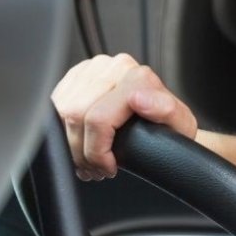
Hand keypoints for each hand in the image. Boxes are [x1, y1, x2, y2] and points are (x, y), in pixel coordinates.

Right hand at [51, 53, 197, 180]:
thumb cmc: (170, 129)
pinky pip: (55, 106)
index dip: (97, 151)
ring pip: (61, 111)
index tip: (108, 168)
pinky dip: (63, 131)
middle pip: (74, 115)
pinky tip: (80, 143)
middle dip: (82, 152)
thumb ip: (165, 110)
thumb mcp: (180, 125)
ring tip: (89, 160)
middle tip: (96, 169)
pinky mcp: (76, 75)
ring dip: (70, 144)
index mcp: (136, 75)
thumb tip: (137, 98)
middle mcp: (113, 66)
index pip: (97, 118)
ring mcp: (93, 68)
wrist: (164, 125)